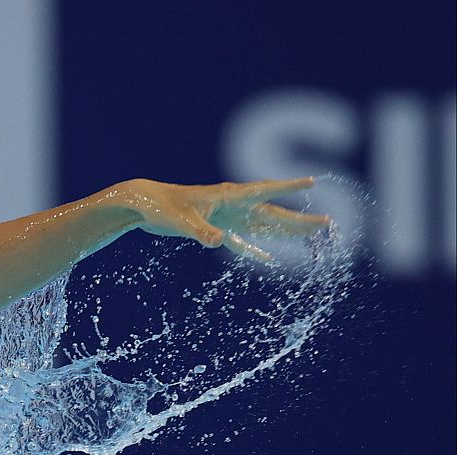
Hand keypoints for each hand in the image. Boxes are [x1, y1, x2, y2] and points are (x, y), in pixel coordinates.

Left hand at [122, 177, 330, 261]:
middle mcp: (232, 205)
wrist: (144, 206)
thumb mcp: (180, 221)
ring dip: (285, 232)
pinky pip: (241, 240)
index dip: (288, 186)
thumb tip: (217, 241)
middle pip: (273, 213)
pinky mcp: (215, 228)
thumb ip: (200, 231)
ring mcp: (226, 217)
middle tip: (327, 224)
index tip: (313, 180)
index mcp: (228, 196)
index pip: (265, 190)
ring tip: (311, 235)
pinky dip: (254, 249)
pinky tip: (268, 258)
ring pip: (262, 226)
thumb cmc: (161, 207)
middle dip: (300, 219)